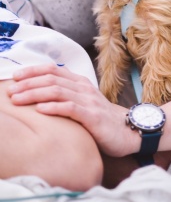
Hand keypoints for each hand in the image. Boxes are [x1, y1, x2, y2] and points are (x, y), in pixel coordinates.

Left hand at [8, 64, 133, 156]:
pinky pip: (71, 108)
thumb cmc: (102, 120)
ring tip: (17, 99)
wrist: (128, 131)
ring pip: (58, 91)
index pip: (54, 70)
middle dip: (28, 83)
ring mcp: (89, 101)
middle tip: (10, 91)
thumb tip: (40, 96)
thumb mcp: (84, 104)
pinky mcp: (93, 116)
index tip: (15, 76)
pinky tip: (40, 110)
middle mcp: (83, 88)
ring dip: (34, 94)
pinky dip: (54, 107)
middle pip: (52, 79)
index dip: (33, 71)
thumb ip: (67, 96)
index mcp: (80, 82)